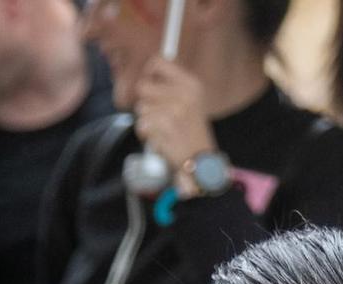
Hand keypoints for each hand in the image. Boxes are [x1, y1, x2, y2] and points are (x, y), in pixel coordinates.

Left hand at [133, 56, 217, 184]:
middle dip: (146, 102)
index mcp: (191, 83)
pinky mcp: (164, 126)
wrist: (202, 161)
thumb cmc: (192, 131)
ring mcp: (174, 109)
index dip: (148, 73)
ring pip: (141, 107)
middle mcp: (184, 93)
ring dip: (147, 121)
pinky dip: (147, 135)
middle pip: (143, 86)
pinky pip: (141, 124)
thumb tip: (146, 72)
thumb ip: (171, 85)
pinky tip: (161, 139)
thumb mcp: (192, 101)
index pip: (157, 62)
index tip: (151, 85)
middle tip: (158, 115)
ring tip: (163, 130)